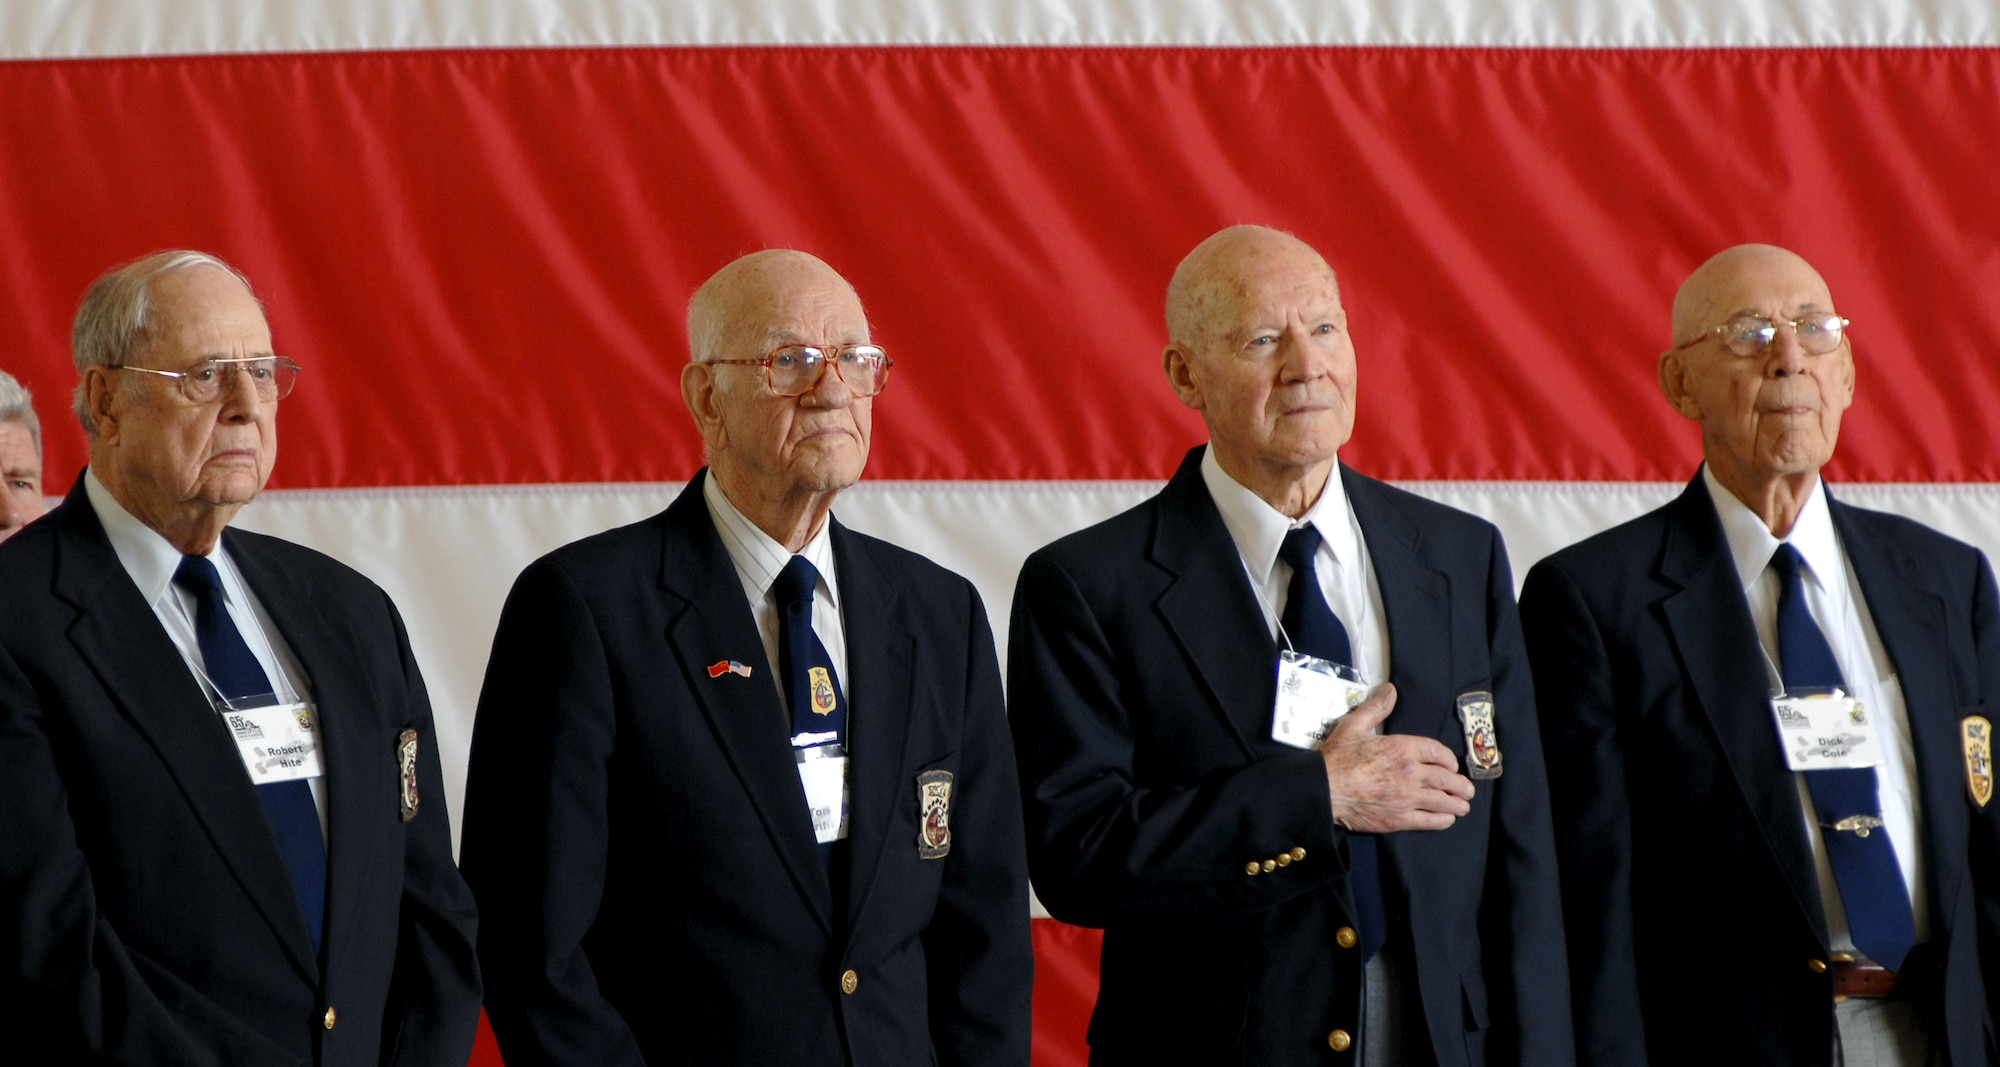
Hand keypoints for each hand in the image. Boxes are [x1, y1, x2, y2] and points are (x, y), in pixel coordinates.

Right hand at [1320, 683, 1473, 832]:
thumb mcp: (1354, 725)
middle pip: (1446, 779)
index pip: (1437, 752)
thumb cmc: (1336, 758)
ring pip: (1443, 801)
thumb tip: (1390, 690)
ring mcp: (1407, 797)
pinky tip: (1447, 819)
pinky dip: (1443, 820)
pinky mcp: (1400, 819)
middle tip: (1466, 789)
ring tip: (1463, 806)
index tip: (1452, 765)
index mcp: (1402, 748)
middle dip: (1460, 785)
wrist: (1323, 789)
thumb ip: (1376, 708)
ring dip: (1457, 803)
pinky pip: (1430, 820)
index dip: (1449, 759)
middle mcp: (1410, 773)